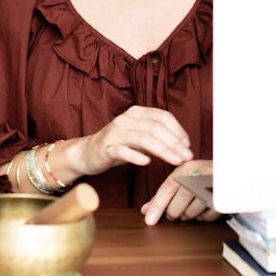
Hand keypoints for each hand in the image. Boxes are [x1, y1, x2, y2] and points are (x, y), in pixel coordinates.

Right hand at [70, 105, 192, 176]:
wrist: (87, 153)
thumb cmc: (118, 144)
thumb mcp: (139, 137)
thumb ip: (157, 137)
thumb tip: (182, 145)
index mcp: (136, 113)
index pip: (162, 116)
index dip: (178, 130)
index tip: (187, 145)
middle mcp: (126, 119)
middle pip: (155, 128)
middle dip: (174, 143)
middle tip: (186, 156)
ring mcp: (115, 133)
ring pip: (143, 139)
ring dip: (163, 150)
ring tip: (175, 161)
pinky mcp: (106, 148)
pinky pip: (123, 151)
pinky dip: (136, 156)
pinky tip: (147, 163)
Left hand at [140, 159, 219, 225]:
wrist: (233, 171)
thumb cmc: (203, 177)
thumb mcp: (184, 179)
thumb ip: (164, 194)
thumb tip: (145, 210)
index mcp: (187, 168)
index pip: (168, 188)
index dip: (157, 205)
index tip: (149, 220)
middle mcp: (199, 174)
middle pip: (179, 203)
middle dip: (175, 212)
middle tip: (175, 212)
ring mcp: (212, 186)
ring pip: (192, 212)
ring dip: (189, 215)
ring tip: (192, 207)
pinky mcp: (223, 198)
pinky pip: (207, 216)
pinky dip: (203, 217)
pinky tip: (203, 208)